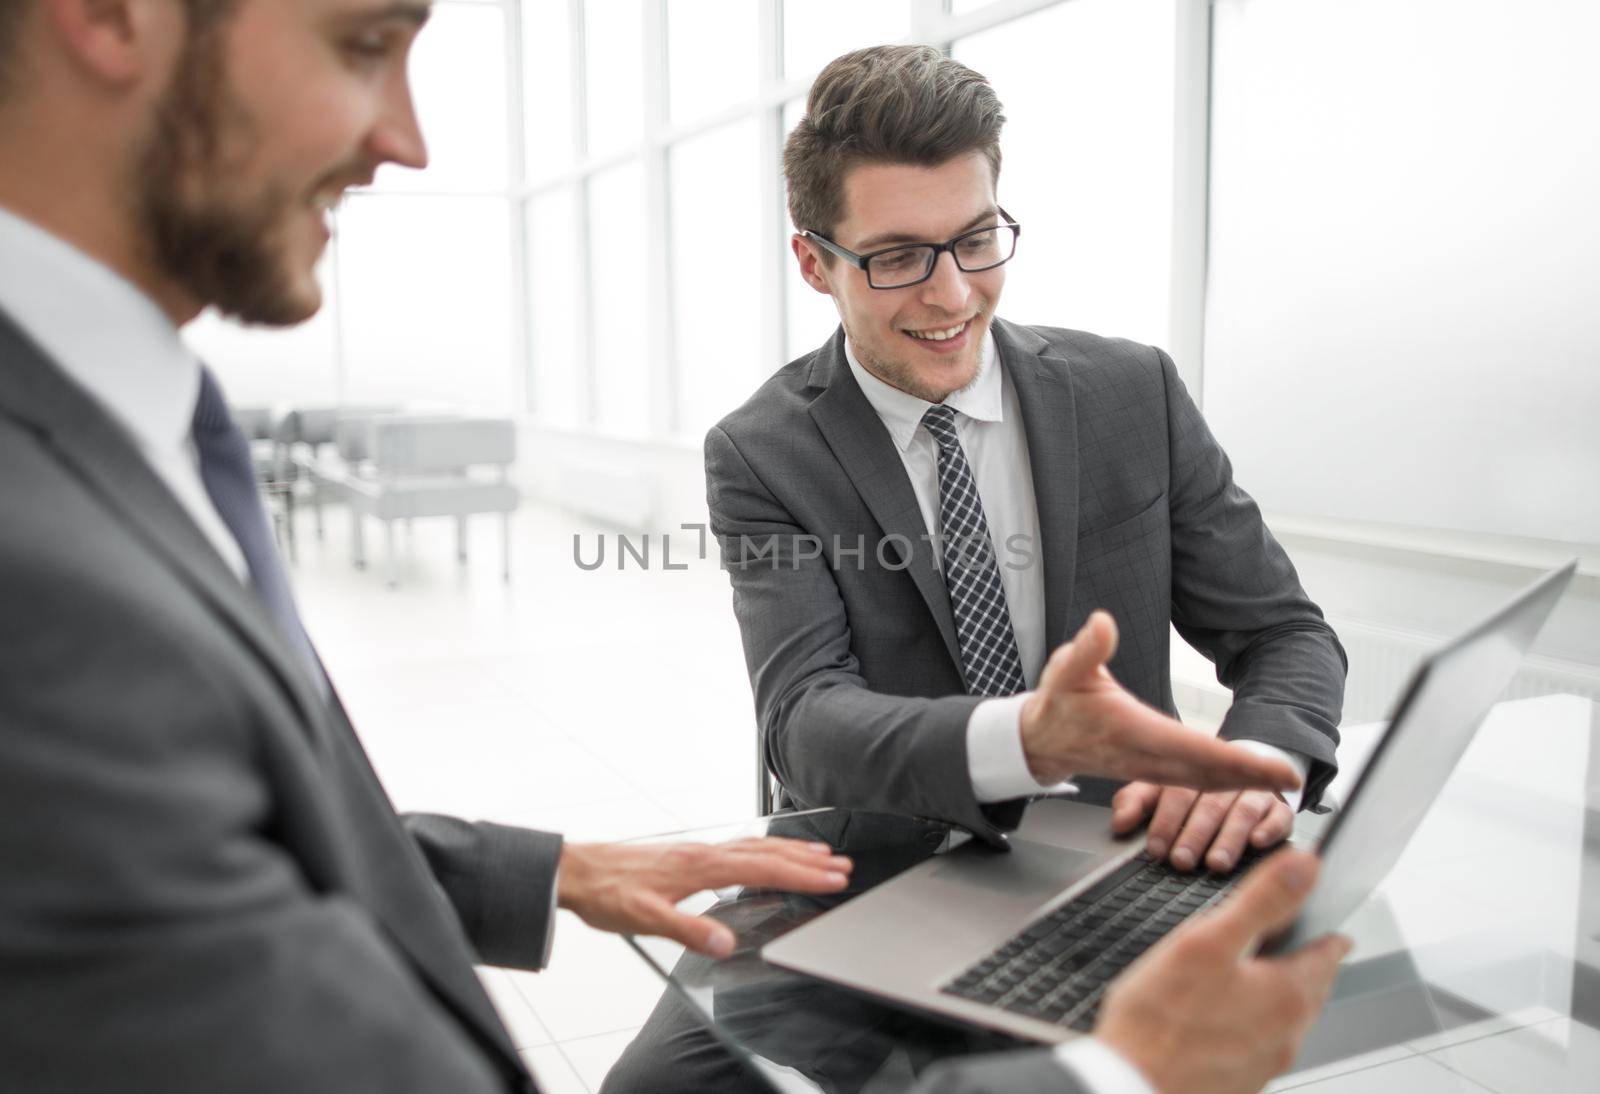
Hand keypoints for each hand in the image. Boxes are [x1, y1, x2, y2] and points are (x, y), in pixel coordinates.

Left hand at [556, 837, 851, 956]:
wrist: (577, 870)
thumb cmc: (608, 893)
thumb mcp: (645, 919)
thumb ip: (688, 930)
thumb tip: (726, 943)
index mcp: (701, 866)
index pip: (763, 869)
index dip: (801, 875)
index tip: (833, 879)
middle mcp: (705, 852)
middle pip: (767, 852)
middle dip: (807, 861)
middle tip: (842, 867)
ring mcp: (698, 850)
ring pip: (755, 846)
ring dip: (790, 851)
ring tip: (821, 855)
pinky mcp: (690, 855)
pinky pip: (739, 846)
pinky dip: (765, 848)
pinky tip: (767, 854)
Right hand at [1019, 612, 1300, 795]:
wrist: (1039, 740)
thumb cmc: (1058, 702)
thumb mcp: (1066, 669)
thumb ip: (1087, 648)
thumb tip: (1103, 623)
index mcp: (1130, 730)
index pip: (1191, 747)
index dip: (1232, 758)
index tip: (1266, 763)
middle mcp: (1144, 756)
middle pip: (1206, 772)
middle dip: (1251, 777)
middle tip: (1292, 779)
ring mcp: (1148, 768)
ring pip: (1203, 781)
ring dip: (1242, 783)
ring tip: (1278, 782)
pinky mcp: (1151, 771)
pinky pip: (1193, 782)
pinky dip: (1223, 784)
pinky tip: (1244, 782)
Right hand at [1095, 849, 1349, 1093]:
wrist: (1130, 1087)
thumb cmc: (1160, 1020)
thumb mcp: (1208, 941)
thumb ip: (1262, 899)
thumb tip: (1306, 865)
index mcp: (1288, 995)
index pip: (1329, 953)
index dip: (1325, 929)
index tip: (1325, 921)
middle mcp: (1287, 1035)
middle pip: (1309, 987)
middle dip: (1301, 962)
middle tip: (1289, 942)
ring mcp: (1264, 1063)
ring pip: (1284, 1018)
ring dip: (1275, 994)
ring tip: (1249, 974)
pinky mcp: (1239, 1082)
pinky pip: (1257, 1043)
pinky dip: (1249, 1023)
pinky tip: (1218, 1015)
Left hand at [1112, 782, 1292, 872]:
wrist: (1246, 768)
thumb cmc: (1195, 790)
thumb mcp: (1159, 792)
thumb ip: (1136, 803)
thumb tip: (1119, 822)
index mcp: (1192, 774)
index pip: (1177, 793)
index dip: (1165, 821)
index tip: (1156, 848)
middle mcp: (1224, 781)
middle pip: (1210, 804)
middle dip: (1194, 834)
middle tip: (1182, 861)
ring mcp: (1254, 793)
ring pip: (1243, 811)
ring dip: (1229, 838)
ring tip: (1216, 863)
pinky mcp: (1280, 808)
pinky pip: (1280, 816)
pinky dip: (1270, 829)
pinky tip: (1259, 843)